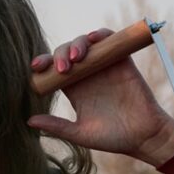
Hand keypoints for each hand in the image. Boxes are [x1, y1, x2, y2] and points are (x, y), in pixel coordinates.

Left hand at [27, 28, 173, 164]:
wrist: (144, 136)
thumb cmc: (112, 138)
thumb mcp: (80, 133)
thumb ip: (57, 126)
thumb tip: (29, 120)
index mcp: (74, 90)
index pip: (53, 71)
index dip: (43, 65)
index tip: (35, 68)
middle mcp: (87, 76)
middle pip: (67, 54)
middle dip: (59, 55)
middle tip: (62, 69)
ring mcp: (104, 67)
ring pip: (86, 44)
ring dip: (77, 44)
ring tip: (76, 58)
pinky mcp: (122, 62)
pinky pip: (111, 40)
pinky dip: (101, 35)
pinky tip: (94, 38)